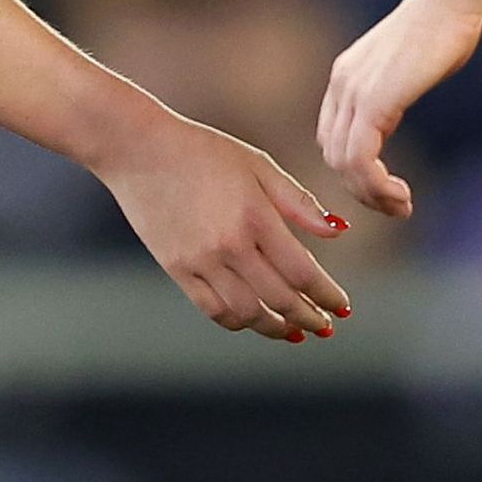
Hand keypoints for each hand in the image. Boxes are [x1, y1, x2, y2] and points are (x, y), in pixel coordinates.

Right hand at [98, 115, 355, 341]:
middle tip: (326, 326)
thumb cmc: (203, 150)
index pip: (303, 272)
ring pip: (247, 313)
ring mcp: (200, 261)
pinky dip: (238, 321)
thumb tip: (339, 231)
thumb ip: (299, 201)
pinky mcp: (176, 269)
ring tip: (293, 332)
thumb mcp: (258, 165)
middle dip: (309, 318)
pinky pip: (213, 309)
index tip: (342, 306)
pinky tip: (253, 320)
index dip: (326, 295)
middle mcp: (229, 245)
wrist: (138, 149)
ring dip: (276, 328)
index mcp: (255, 217)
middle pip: (280, 299)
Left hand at [322, 0, 481, 218]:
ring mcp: (354, 92)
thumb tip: (392, 116)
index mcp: (345, 77)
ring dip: (372, 195)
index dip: (353, 171)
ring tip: (401, 206)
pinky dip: (376, 186)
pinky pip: (360, 159)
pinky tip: (400, 193)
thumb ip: (390, 93)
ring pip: (344, 165)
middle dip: (363, 191)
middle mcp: (342, 85)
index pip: (331, 139)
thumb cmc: (442, 29)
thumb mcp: (405, 67)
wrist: (451, 0)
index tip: (385, 187)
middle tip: (396, 207)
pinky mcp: (374, 101)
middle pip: (334, 157)